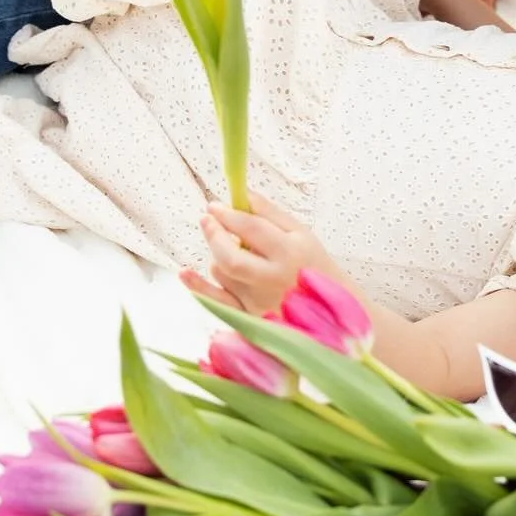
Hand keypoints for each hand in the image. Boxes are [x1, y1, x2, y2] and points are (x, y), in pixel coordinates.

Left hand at [180, 192, 342, 314]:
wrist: (330, 311)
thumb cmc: (315, 266)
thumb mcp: (301, 233)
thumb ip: (270, 214)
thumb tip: (242, 196)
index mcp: (290, 253)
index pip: (251, 228)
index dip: (228, 214)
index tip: (215, 205)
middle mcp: (273, 279)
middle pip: (230, 255)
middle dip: (214, 234)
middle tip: (207, 219)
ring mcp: (259, 302)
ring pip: (223, 273)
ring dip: (221, 257)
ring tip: (236, 253)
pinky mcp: (249, 319)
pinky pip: (216, 302)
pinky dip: (198, 286)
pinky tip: (185, 272)